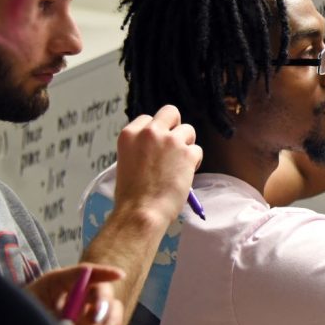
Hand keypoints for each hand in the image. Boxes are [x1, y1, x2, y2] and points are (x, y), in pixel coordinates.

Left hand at [26, 263, 124, 324]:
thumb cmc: (21, 314)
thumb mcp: (36, 295)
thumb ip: (60, 284)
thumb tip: (84, 273)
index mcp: (68, 287)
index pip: (91, 275)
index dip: (106, 273)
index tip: (119, 275)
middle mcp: (81, 303)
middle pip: (105, 296)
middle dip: (105, 304)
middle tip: (96, 319)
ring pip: (112, 316)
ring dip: (112, 323)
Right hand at [114, 104, 201, 226]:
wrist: (141, 212)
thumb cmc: (132, 195)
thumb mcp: (127, 161)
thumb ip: (141, 147)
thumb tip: (157, 146)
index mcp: (129, 134)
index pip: (148, 118)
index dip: (155, 131)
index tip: (156, 145)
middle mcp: (150, 132)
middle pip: (170, 112)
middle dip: (175, 126)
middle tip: (174, 144)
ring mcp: (170, 141)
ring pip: (188, 130)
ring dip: (186, 145)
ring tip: (178, 165)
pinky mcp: (187, 153)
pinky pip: (197, 150)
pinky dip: (194, 162)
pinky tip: (184, 174)